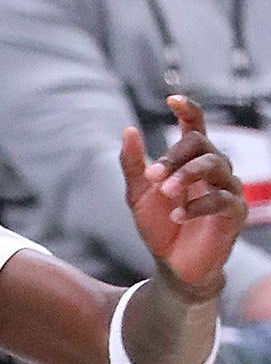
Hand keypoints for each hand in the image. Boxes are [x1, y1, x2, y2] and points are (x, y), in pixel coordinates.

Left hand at [123, 95, 247, 298]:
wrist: (171, 264)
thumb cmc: (159, 225)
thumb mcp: (138, 195)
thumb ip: (133, 165)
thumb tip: (128, 130)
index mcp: (191, 162)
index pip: (196, 128)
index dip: (188, 111)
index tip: (172, 99)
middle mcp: (214, 170)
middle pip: (202, 145)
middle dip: (175, 157)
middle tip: (152, 177)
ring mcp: (228, 190)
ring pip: (215, 166)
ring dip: (186, 176)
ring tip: (165, 192)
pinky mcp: (234, 213)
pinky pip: (222, 200)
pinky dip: (197, 206)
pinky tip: (177, 216)